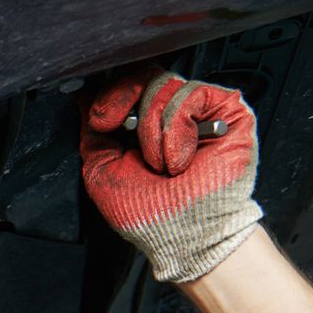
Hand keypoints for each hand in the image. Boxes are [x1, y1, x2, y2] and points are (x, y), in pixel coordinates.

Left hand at [80, 67, 261, 282]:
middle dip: (123, 100)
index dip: (110, 93)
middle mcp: (171, 114)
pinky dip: (176, 128)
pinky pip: (192, 95)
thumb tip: (85, 97)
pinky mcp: (228, 112)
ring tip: (160, 165)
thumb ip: (93, 133)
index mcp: (143, 125)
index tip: (100, 118)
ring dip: (152, 129)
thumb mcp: (102, 170)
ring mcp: (201, 111)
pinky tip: (178, 159)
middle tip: (117, 128)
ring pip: (164, 85)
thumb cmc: (149, 214)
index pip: (126, 84)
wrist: (183, 237)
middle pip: (144, 75)